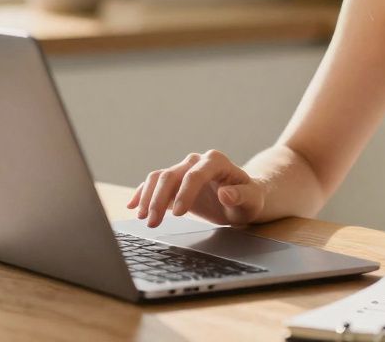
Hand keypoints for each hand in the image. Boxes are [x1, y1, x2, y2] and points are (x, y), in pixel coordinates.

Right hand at [125, 149, 266, 227]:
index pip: (195, 174)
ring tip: (143, 218)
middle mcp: (197, 161)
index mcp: (216, 161)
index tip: (178, 214)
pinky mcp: (176, 182)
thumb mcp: (251, 200)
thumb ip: (241, 196)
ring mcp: (184, 169)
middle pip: (172, 175)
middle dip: (159, 198)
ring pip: (159, 178)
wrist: (243, 198)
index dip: (185, 193)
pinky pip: (155, 184)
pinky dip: (143, 193)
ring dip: (148, 197)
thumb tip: (225, 193)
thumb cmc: (250, 198)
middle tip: (152, 222)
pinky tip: (133, 206)